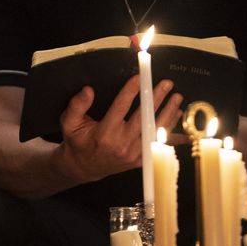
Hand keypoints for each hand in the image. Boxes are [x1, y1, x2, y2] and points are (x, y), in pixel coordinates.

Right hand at [57, 75, 182, 182]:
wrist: (84, 167)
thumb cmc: (78, 142)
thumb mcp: (69, 123)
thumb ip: (77, 105)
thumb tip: (88, 91)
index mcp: (104, 134)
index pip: (120, 108)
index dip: (131, 91)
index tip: (140, 78)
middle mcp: (121, 144)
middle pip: (143, 118)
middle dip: (156, 98)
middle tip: (166, 84)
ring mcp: (133, 154)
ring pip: (155, 131)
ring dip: (168, 113)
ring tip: (176, 98)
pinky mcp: (140, 160)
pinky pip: (159, 144)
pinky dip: (170, 131)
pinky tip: (177, 118)